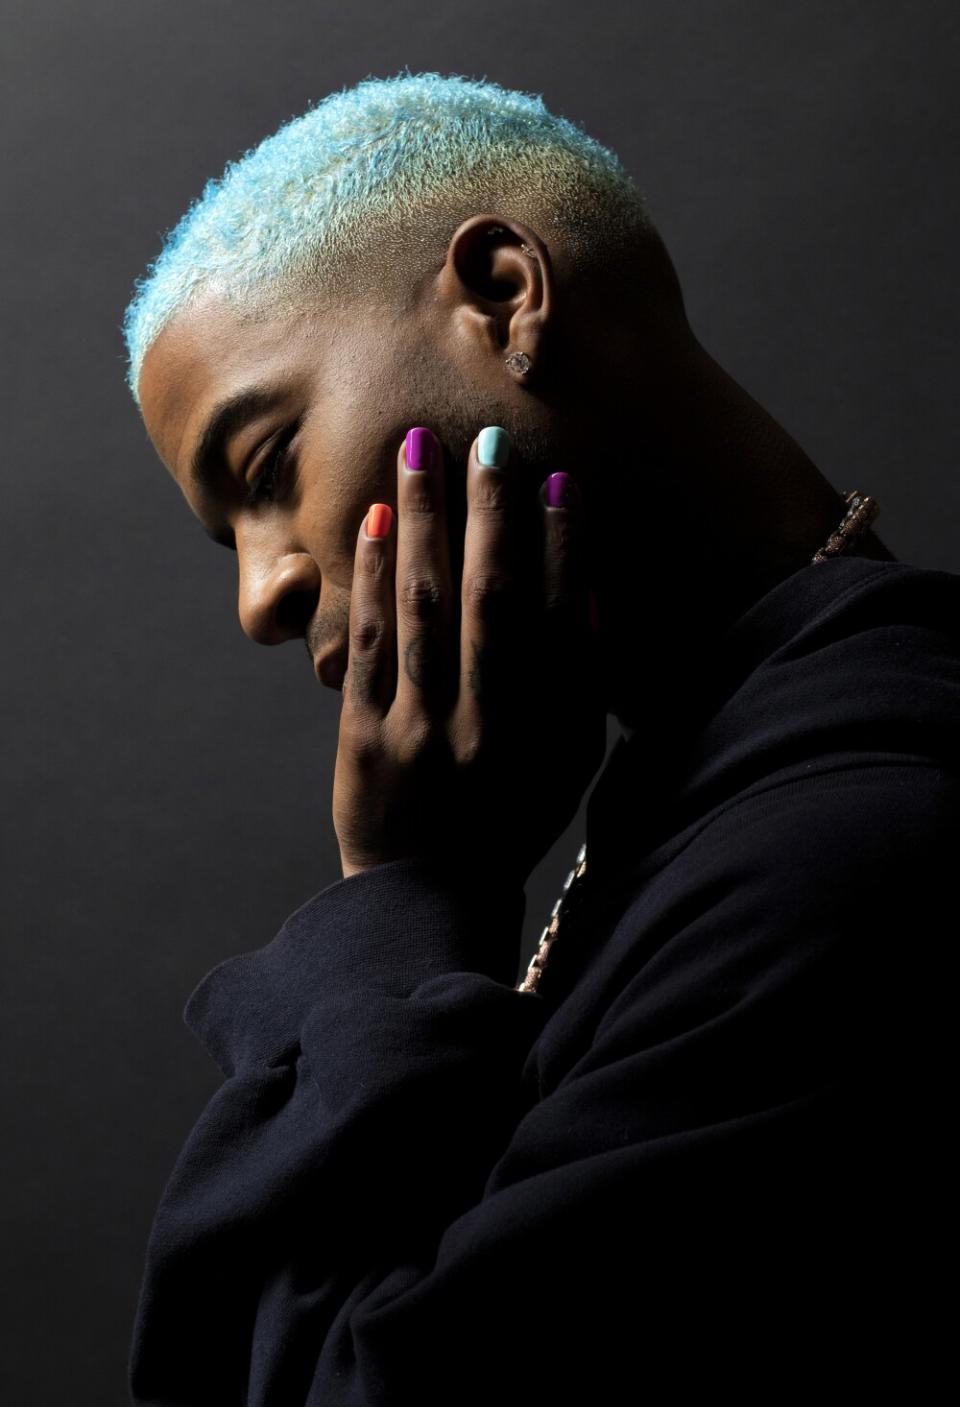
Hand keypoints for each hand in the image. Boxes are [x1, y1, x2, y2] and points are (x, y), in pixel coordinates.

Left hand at [332, 424, 607, 888]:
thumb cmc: (509, 819)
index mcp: (540, 733)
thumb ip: (581, 684)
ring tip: (417, 452)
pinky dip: (370, 580)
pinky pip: (367, 648)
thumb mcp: (566, 765)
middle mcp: (482, 727)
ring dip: (421, 526)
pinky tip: (372, 521)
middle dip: (487, 516)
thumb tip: (585, 592)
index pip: (555, 623)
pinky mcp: (364, 737)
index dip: (561, 548)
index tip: (560, 480)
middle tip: (485, 438)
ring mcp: (418, 731)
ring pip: (421, 612)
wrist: (426, 900)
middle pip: (486, 604)